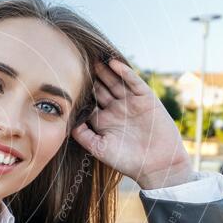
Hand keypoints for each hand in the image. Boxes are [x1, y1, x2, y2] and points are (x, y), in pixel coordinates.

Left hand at [71, 59, 194, 189]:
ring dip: (105, 70)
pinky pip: (133, 82)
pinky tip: (113, 63)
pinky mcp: (146, 99)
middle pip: (100, 87)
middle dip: (90, 76)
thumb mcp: (99, 148)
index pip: (88, 101)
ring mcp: (131, 103)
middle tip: (77, 60)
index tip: (65, 78)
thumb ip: (82, 134)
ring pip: (115, 82)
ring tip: (93, 56)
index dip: (79, 90)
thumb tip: (66, 121)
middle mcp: (116, 109)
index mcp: (103, 120)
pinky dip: (124, 72)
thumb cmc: (127, 160)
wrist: (157, 165)